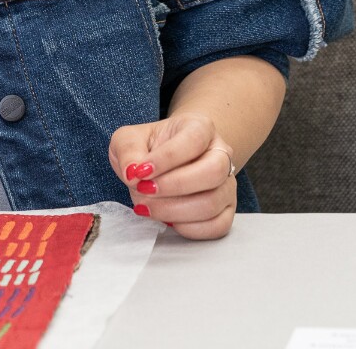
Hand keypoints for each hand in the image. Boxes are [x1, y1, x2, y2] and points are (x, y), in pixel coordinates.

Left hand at [109, 111, 236, 239]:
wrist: (165, 161)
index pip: (193, 140)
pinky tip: (166, 220)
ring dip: (174, 210)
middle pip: (213, 172)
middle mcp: (221, 154)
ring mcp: (227, 184)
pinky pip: (217, 226)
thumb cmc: (149, 147)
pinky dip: (188, 228)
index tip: (140, 171)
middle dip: (174, 186)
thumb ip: (128, 150)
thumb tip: (133, 173)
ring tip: (147, 205)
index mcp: (200, 127)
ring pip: (213, 203)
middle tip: (143, 189)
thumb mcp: (129, 138)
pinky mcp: (226, 210)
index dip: (166, 158)